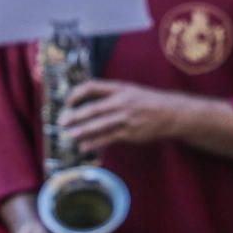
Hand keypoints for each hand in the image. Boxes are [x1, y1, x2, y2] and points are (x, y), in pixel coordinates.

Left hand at [60, 80, 176, 152]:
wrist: (170, 113)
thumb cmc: (146, 101)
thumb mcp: (129, 90)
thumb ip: (110, 93)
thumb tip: (87, 99)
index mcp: (119, 88)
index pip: (93, 86)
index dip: (78, 92)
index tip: (68, 100)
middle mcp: (121, 102)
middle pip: (94, 108)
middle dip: (76, 115)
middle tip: (62, 121)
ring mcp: (126, 118)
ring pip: (101, 124)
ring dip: (83, 130)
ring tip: (70, 134)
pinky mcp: (130, 133)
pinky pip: (110, 137)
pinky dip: (96, 142)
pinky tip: (85, 146)